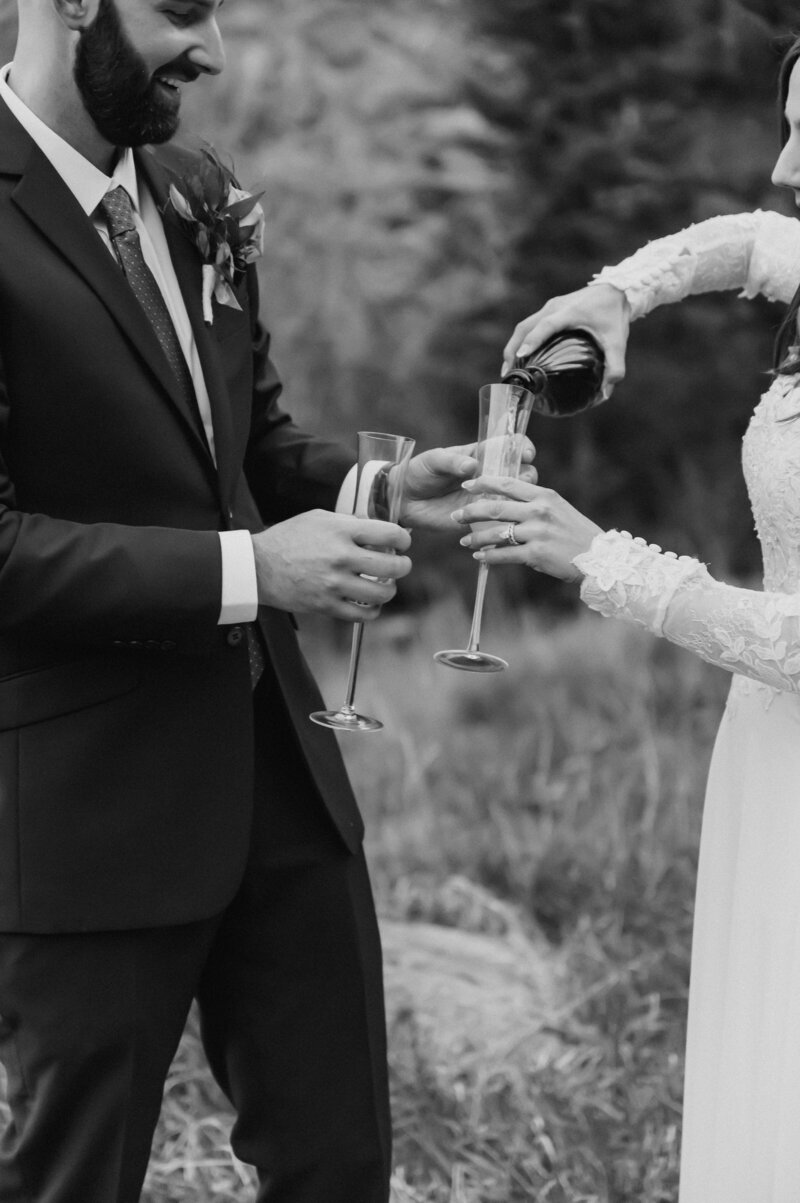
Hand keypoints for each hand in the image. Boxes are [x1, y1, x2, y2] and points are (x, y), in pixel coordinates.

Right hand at [252, 509, 411, 620]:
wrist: (258, 566)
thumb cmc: (287, 538)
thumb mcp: (318, 517)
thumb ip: (349, 523)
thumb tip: (376, 531)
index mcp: (341, 532)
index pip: (390, 534)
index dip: (404, 539)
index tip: (402, 543)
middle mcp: (341, 558)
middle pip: (393, 567)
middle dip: (403, 566)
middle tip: (400, 565)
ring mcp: (334, 585)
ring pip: (382, 594)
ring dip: (389, 589)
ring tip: (384, 585)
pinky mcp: (326, 606)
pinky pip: (363, 615)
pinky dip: (373, 610)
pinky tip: (370, 603)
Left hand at [399, 442, 536, 530]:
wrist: (404, 500)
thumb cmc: (419, 472)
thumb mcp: (433, 461)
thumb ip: (452, 461)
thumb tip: (472, 465)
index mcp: (481, 454)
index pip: (510, 445)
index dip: (523, 447)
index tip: (526, 454)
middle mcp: (489, 476)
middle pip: (522, 473)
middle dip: (526, 476)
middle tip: (518, 481)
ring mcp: (486, 497)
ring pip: (515, 499)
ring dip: (517, 502)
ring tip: (506, 504)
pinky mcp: (479, 518)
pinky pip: (499, 521)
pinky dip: (503, 523)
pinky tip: (500, 524)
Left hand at [451, 476, 602, 581]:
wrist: (599, 559)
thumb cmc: (576, 534)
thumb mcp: (558, 509)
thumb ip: (534, 504)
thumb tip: (508, 503)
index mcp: (544, 496)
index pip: (508, 484)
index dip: (484, 483)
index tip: (467, 484)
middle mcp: (539, 511)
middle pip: (496, 508)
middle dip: (471, 512)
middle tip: (456, 515)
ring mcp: (537, 533)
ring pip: (496, 533)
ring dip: (476, 537)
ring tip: (464, 541)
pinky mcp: (536, 554)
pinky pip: (504, 554)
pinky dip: (489, 556)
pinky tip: (480, 556)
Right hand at [502, 283, 630, 394]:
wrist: (616, 289)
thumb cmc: (615, 313)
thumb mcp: (618, 340)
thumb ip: (615, 365)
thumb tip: (606, 393)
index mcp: (569, 312)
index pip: (545, 326)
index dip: (532, 341)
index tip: (521, 356)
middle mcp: (554, 307)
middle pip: (524, 327)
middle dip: (513, 349)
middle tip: (508, 373)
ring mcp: (550, 306)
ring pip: (524, 326)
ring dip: (514, 345)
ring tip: (510, 369)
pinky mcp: (550, 309)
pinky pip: (530, 325)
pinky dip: (522, 340)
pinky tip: (522, 356)